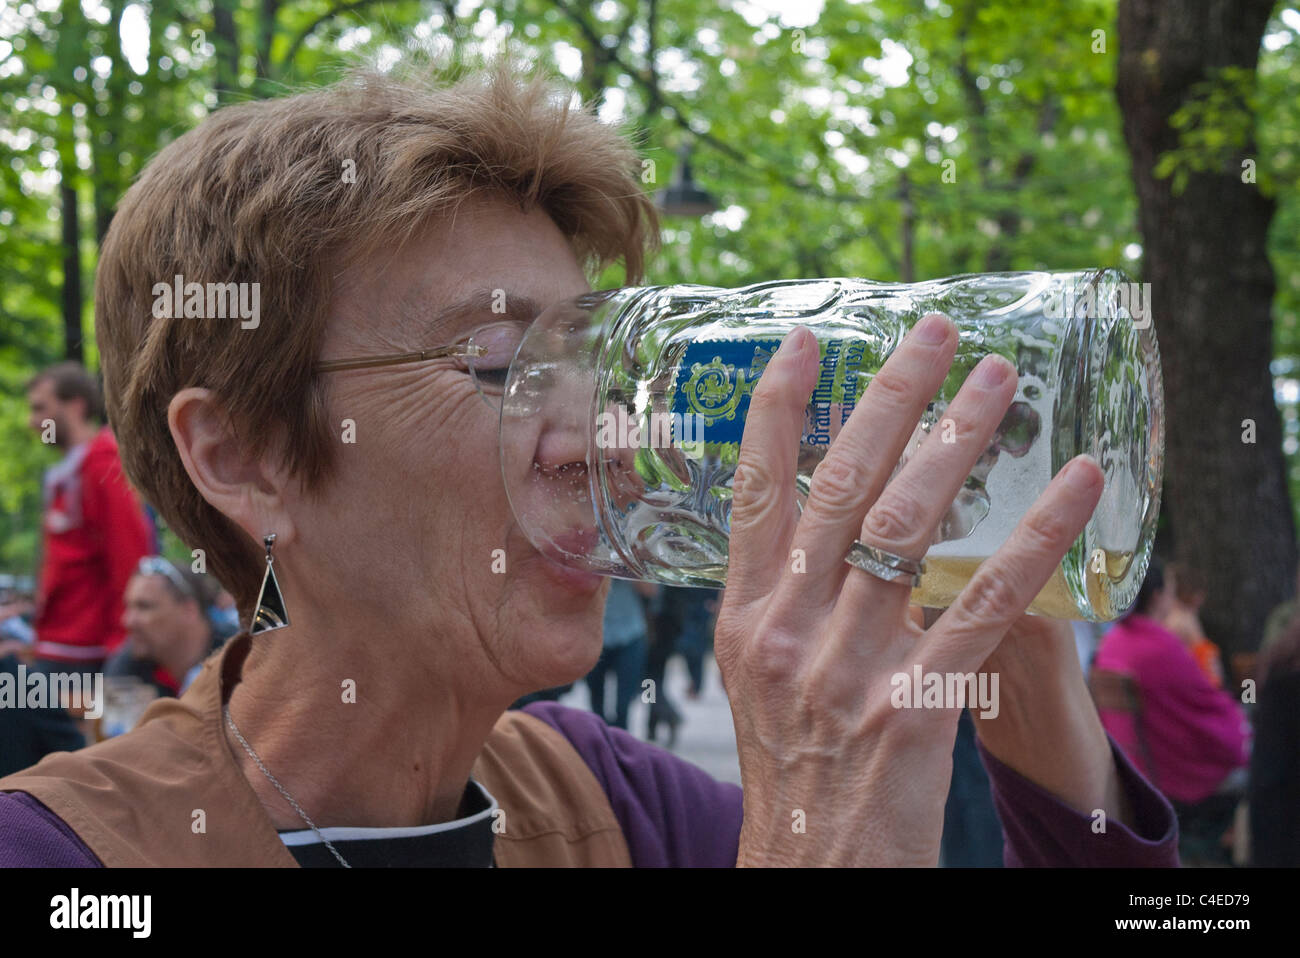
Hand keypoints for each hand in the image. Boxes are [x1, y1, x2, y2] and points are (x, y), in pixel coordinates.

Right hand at [713, 315, 1103, 865]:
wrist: (809, 865)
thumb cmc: (793, 766)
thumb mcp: (762, 672)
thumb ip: (789, 595)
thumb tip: (837, 514)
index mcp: (743, 615)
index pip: (755, 489)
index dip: (781, 408)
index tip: (806, 339)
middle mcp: (786, 629)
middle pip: (840, 485)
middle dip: (889, 395)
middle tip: (933, 328)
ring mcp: (847, 666)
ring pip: (908, 526)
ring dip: (960, 440)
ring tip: (999, 380)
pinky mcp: (914, 705)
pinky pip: (984, 602)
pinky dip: (1037, 536)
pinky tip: (1077, 486)